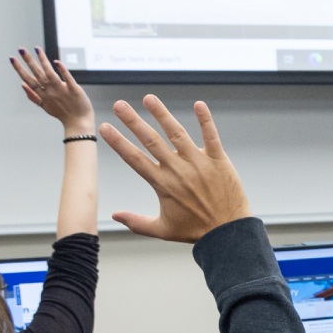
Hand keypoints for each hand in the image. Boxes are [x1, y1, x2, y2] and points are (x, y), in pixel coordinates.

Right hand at [12, 49, 94, 132]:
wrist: (79, 123)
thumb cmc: (62, 113)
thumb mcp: (44, 106)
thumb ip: (32, 96)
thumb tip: (22, 84)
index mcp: (43, 95)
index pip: (28, 80)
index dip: (19, 69)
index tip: (12, 59)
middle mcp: (50, 91)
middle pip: (37, 74)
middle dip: (28, 61)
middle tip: (21, 49)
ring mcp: (62, 90)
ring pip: (50, 74)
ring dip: (43, 61)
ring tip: (37, 49)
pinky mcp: (74, 90)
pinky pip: (68, 79)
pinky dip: (62, 70)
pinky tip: (56, 62)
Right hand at [101, 96, 250, 241]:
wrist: (228, 233)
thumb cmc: (196, 231)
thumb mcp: (162, 229)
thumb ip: (137, 222)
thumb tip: (114, 215)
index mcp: (162, 184)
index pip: (134, 158)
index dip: (118, 142)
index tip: (105, 127)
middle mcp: (178, 170)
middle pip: (151, 140)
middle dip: (133, 121)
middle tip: (120, 104)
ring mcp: (198, 163)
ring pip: (177, 133)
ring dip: (162, 114)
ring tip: (149, 98)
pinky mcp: (218, 160)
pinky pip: (211, 136)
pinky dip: (205, 120)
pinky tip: (199, 104)